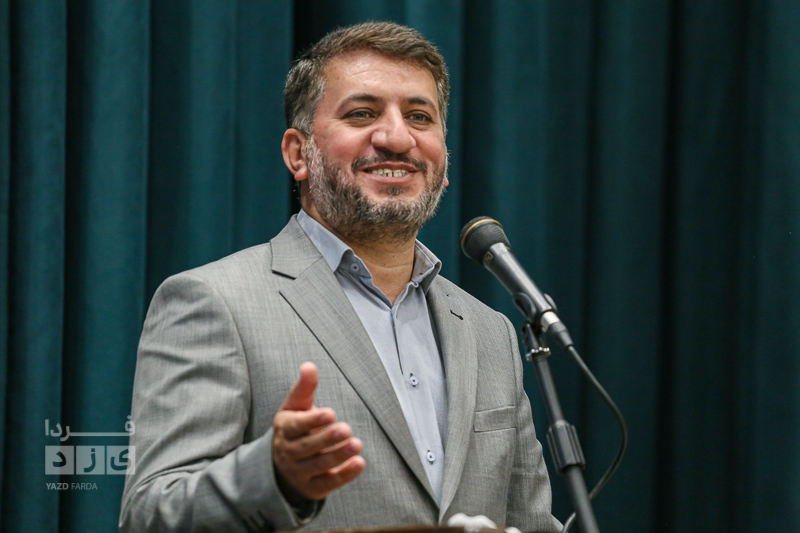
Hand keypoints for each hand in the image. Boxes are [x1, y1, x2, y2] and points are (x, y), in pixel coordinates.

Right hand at [272, 362, 365, 501]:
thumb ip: (305, 387)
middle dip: (327, 438)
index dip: (312, 420)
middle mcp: (289, 452)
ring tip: (357, 444)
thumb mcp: (295, 407)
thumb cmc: (295, 427)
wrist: (282, 465)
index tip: (330, 413)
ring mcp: (299, 472)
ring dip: (338, 455)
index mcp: (285, 429)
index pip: (296, 426)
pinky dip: (344, 474)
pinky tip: (359, 463)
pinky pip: (329, 483)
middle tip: (346, 428)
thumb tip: (309, 365)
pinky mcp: (312, 487)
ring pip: (319, 466)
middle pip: (308, 447)